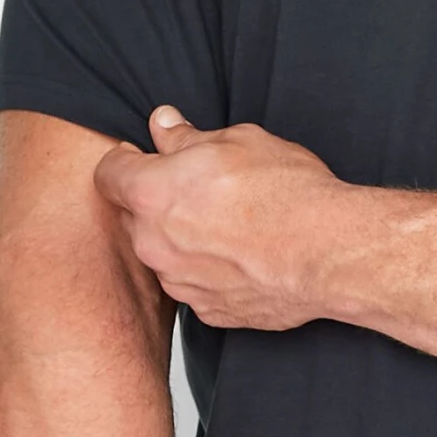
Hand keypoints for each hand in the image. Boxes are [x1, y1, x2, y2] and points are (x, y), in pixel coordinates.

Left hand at [94, 107, 343, 327]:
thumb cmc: (287, 193)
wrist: (328, 254)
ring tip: (230, 223)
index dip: (125, 161)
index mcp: (152, 194)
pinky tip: (244, 254)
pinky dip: (210, 269)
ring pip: (164, 253)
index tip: (142, 157)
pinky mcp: (209, 310)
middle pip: (134, 216)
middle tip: (199, 187)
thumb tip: (164, 125)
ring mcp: (180, 282)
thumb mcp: (238, 142)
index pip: (108, 174)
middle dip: (156, 201)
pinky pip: (195, 283)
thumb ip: (187, 138)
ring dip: (183, 238)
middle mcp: (155, 244)